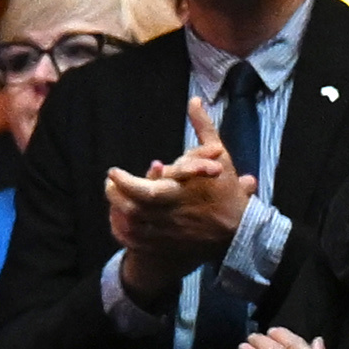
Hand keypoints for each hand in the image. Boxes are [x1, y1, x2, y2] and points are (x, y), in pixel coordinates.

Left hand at [104, 98, 257, 274]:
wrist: (239, 229)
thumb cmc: (227, 190)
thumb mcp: (219, 155)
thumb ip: (203, 128)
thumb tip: (194, 101)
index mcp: (181, 193)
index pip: (146, 191)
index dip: (125, 183)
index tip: (112, 172)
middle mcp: (171, 215)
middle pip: (133, 209)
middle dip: (116, 195)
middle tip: (110, 183)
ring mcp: (168, 234)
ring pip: (132, 226)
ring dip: (117, 211)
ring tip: (113, 197)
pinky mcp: (166, 247)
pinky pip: (137, 242)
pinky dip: (124, 232)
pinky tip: (119, 220)